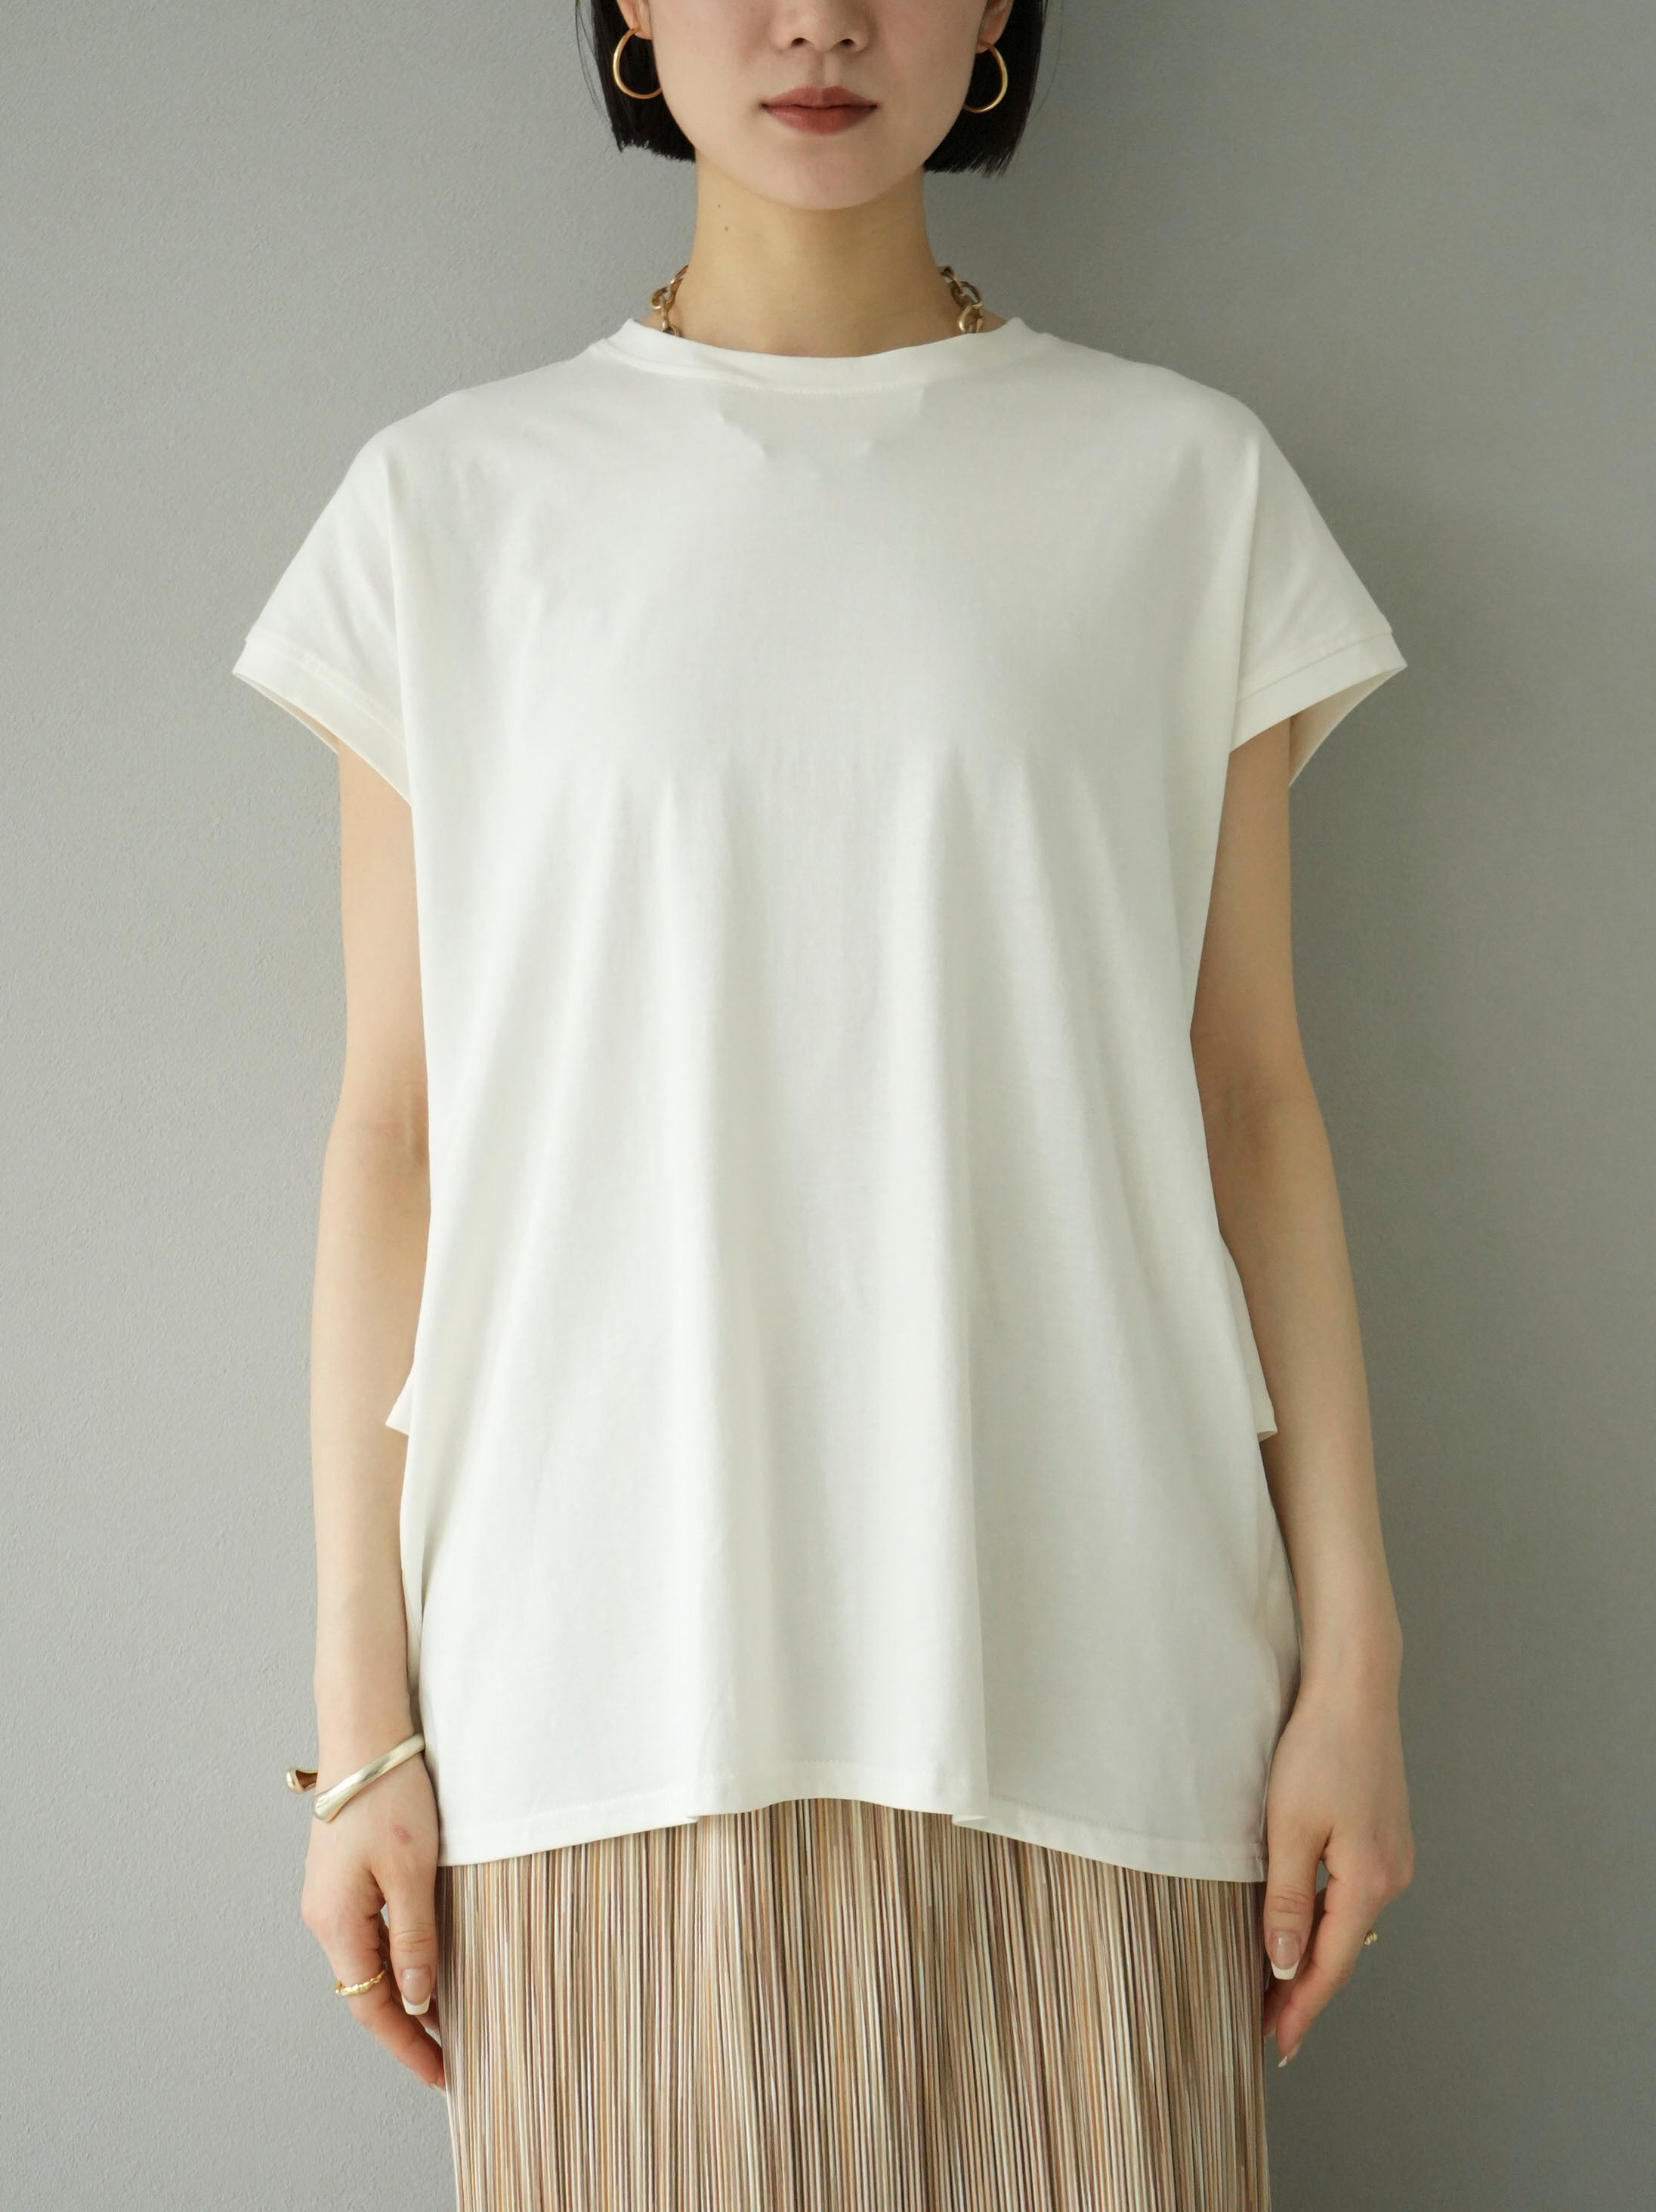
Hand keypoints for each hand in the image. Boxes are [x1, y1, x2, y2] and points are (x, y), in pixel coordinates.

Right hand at [299, 1752, 444, 2087]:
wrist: (363, 1734)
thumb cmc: (388, 1797)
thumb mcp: (412, 1873)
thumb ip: (415, 1940)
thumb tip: (414, 2001)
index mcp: (336, 1923)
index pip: (371, 2007)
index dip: (406, 2045)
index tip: (442, 2074)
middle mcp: (324, 1916)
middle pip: (365, 1988)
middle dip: (406, 2025)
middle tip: (452, 2051)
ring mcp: (329, 1894)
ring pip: (367, 1959)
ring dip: (402, 1988)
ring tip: (446, 2012)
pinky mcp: (341, 1873)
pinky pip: (368, 1930)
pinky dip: (396, 1954)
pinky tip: (425, 1957)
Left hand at [1260, 1667, 1413, 2064]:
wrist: (1355, 1687)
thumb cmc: (1318, 1748)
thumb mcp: (1289, 1827)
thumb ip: (1286, 1899)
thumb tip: (1282, 1964)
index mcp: (1368, 1881)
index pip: (1329, 1965)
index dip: (1300, 2007)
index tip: (1276, 2044)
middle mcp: (1391, 1876)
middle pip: (1341, 1949)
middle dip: (1304, 1988)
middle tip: (1269, 2026)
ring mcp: (1393, 1854)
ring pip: (1347, 1921)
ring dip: (1313, 1952)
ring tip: (1276, 1984)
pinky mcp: (1384, 1833)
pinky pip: (1351, 1892)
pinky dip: (1324, 1917)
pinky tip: (1301, 1923)